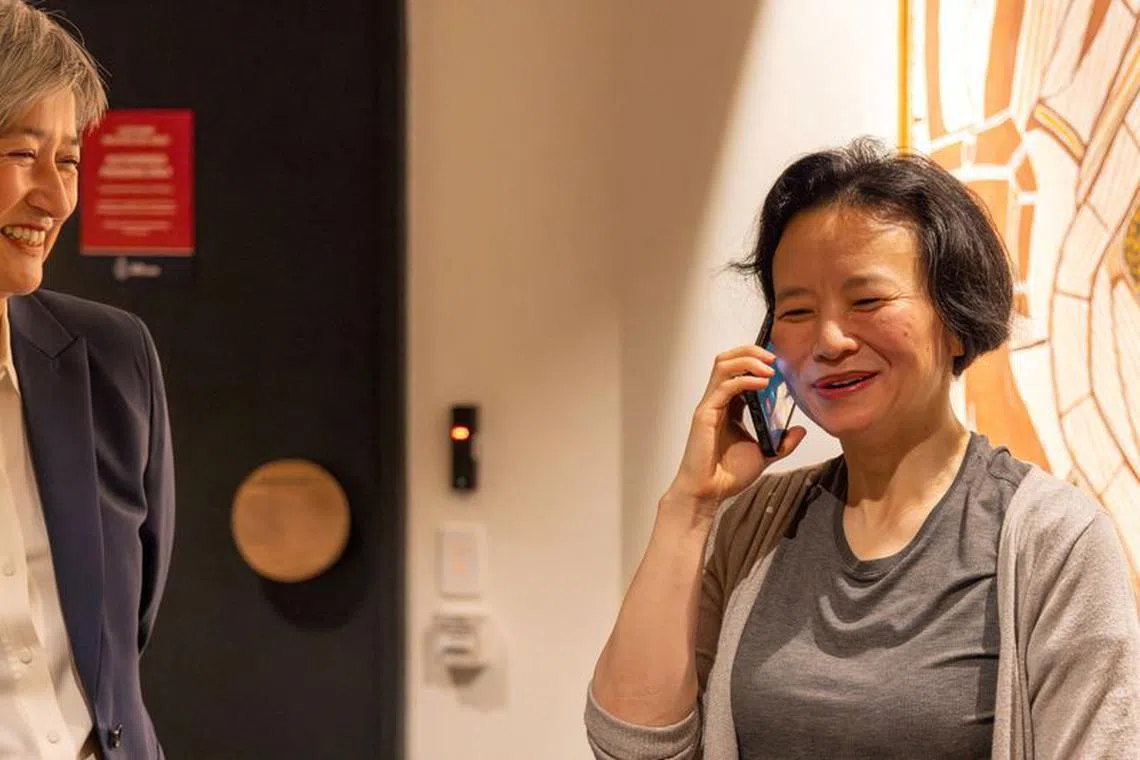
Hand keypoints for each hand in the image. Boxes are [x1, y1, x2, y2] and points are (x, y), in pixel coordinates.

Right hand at [664, 345, 805, 518]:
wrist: (710, 492)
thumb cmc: (728, 474)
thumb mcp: (765, 454)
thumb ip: (783, 442)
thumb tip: (801, 430)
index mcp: (728, 406)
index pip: (738, 371)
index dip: (756, 360)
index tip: (779, 362)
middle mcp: (717, 401)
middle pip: (727, 359)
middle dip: (751, 351)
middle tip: (774, 357)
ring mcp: (709, 405)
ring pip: (723, 365)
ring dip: (748, 360)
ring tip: (769, 367)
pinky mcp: (705, 414)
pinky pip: (725, 387)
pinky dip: (745, 379)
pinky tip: (763, 383)